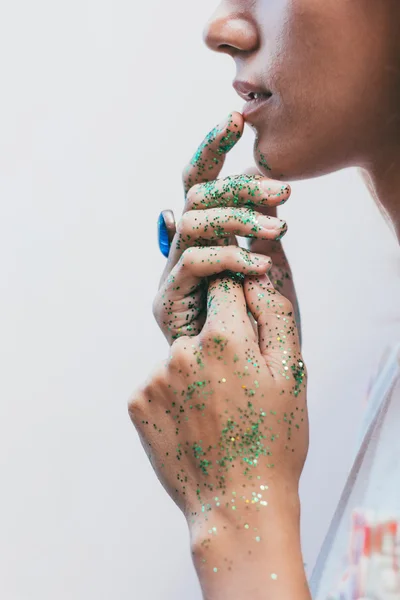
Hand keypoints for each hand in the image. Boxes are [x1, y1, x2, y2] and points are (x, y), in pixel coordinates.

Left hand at [130, 267, 309, 598]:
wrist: (237, 504)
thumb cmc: (273, 440)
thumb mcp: (292, 374)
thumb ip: (274, 314)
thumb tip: (253, 278)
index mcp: (224, 337)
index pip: (223, 287)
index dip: (238, 304)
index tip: (245, 331)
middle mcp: (181, 350)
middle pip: (201, 326)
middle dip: (219, 344)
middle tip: (238, 387)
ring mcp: (154, 377)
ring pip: (180, 356)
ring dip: (196, 372)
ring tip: (217, 411)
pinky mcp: (137, 402)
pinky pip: (160, 383)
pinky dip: (176, 395)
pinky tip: (195, 423)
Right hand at [154, 112, 294, 344]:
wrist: (232, 375)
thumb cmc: (250, 319)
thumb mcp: (264, 265)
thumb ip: (257, 229)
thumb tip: (264, 187)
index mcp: (202, 233)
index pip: (200, 179)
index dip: (213, 147)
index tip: (236, 118)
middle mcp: (180, 245)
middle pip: (196, 194)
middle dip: (240, 187)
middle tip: (283, 191)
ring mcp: (171, 271)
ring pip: (193, 221)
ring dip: (238, 219)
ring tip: (278, 229)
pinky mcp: (168, 299)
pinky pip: (194, 262)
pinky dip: (229, 257)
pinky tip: (258, 265)